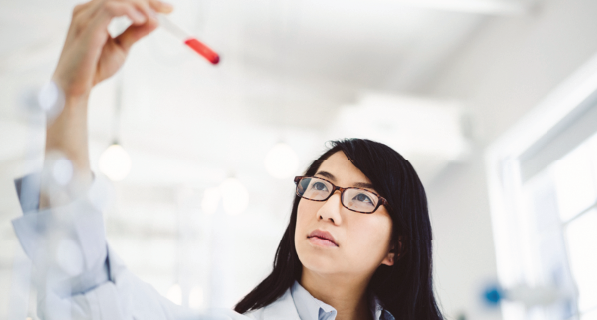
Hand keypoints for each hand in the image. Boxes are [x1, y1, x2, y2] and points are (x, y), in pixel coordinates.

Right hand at [52, 0, 172, 100]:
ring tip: (156, 19)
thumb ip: (135, 32)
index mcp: (95, 13)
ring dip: (140, 5)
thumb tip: (155, 21)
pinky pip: (109, 9)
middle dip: (148, 0)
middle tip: (168, 10)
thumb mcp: (121, 47)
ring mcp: (85, 17)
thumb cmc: (94, 67)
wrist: (75, 87)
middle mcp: (88, 10)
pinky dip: (128, 11)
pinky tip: (141, 19)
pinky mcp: (87, 27)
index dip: (148, 0)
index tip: (168, 10)